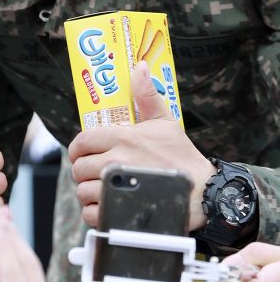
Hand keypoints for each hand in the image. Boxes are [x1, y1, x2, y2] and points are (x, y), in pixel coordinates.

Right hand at [0, 206, 82, 281]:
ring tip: (10, 225)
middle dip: (13, 233)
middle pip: (26, 262)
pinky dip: (28, 262)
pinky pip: (38, 281)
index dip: (3, 243)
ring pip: (35, 269)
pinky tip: (21, 260)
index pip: (11, 271)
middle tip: (3, 210)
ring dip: (22, 244)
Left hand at [69, 61, 213, 230]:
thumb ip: (146, 95)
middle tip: (98, 172)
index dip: (80, 149)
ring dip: (90, 192)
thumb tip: (139, 67)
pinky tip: (108, 207)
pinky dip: (96, 213)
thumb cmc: (182, 157)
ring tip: (105, 190)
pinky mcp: (118, 213)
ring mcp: (114, 189)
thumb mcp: (165, 121)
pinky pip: (91, 214)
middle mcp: (113, 161)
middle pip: (78, 167)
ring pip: (82, 191)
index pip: (80, 141)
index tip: (87, 153)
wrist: (203, 192)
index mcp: (121, 137)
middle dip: (85, 170)